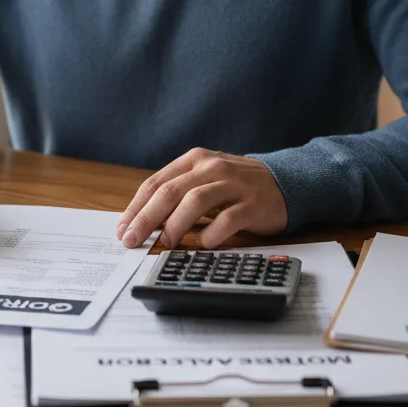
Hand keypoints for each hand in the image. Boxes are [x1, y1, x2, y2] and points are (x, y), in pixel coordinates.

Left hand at [116, 148, 287, 249]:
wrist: (284, 182)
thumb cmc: (235, 185)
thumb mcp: (203, 180)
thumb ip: (177, 194)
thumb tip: (143, 222)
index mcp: (193, 161)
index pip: (155, 184)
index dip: (136, 208)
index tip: (123, 229)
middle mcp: (210, 168)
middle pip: (170, 192)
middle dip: (146, 218)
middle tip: (132, 240)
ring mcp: (233, 184)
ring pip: (195, 201)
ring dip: (175, 225)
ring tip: (165, 243)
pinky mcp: (253, 203)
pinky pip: (228, 219)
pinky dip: (212, 233)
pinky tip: (203, 245)